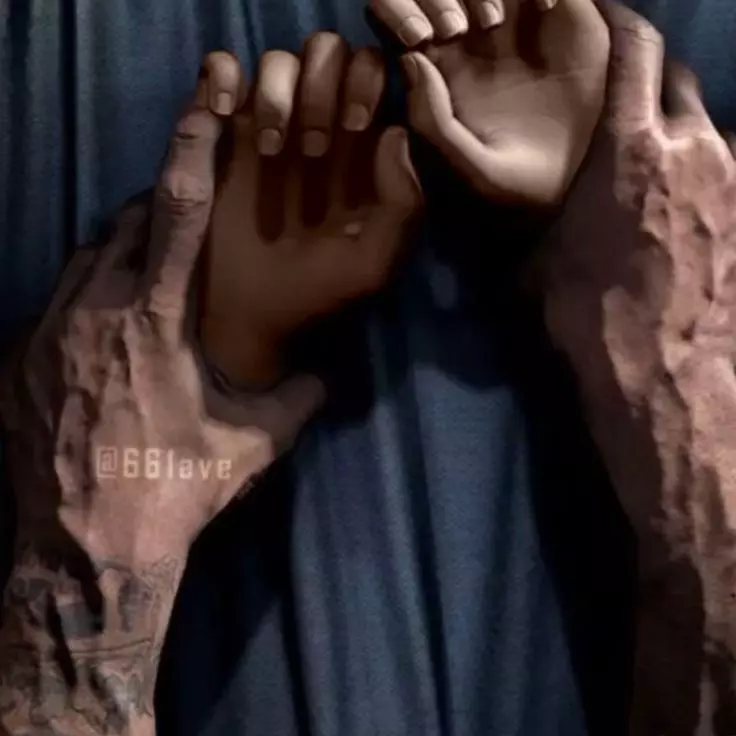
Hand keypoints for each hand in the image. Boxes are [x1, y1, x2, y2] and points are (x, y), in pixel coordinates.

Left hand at [0, 76, 324, 565]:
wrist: (87, 545)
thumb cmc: (174, 486)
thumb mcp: (252, 444)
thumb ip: (296, 399)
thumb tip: (326, 376)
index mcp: (157, 316)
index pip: (178, 208)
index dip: (195, 144)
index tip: (209, 96)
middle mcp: (95, 308)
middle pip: (124, 222)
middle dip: (156, 214)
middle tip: (183, 236)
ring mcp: (47, 332)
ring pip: (84, 259)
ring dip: (118, 258)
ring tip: (145, 288)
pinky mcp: (16, 361)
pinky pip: (53, 305)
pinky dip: (84, 304)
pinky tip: (102, 341)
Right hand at [197, 38, 422, 384]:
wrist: (251, 315)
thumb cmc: (317, 291)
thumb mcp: (374, 261)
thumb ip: (404, 204)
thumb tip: (394, 132)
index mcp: (359, 149)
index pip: (373, 73)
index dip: (369, 82)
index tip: (357, 125)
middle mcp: (315, 126)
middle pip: (327, 53)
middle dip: (325, 84)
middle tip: (316, 144)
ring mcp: (266, 125)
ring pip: (278, 58)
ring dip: (279, 91)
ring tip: (272, 150)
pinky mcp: (220, 132)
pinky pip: (219, 70)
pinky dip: (223, 76)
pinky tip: (227, 113)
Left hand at [369, 0, 609, 205]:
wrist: (577, 180)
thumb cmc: (516, 181)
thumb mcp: (472, 167)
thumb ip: (433, 121)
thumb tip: (409, 58)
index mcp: (437, 70)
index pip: (397, 15)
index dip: (397, 13)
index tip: (420, 40)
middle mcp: (471, 37)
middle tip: (457, 30)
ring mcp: (514, 20)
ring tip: (495, 22)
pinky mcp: (562, 13)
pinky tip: (549, 9)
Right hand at [543, 2, 735, 427]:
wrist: (664, 372)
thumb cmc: (590, 312)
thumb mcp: (539, 265)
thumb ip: (534, 223)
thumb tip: (504, 217)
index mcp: (630, 147)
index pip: (635, 51)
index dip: (620, 22)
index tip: (604, 14)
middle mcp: (691, 147)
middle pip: (679, 81)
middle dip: (652, 79)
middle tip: (626, 95)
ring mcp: (731, 180)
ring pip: (710, 127)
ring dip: (684, 131)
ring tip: (660, 156)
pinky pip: (732, 173)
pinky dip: (712, 173)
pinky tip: (694, 201)